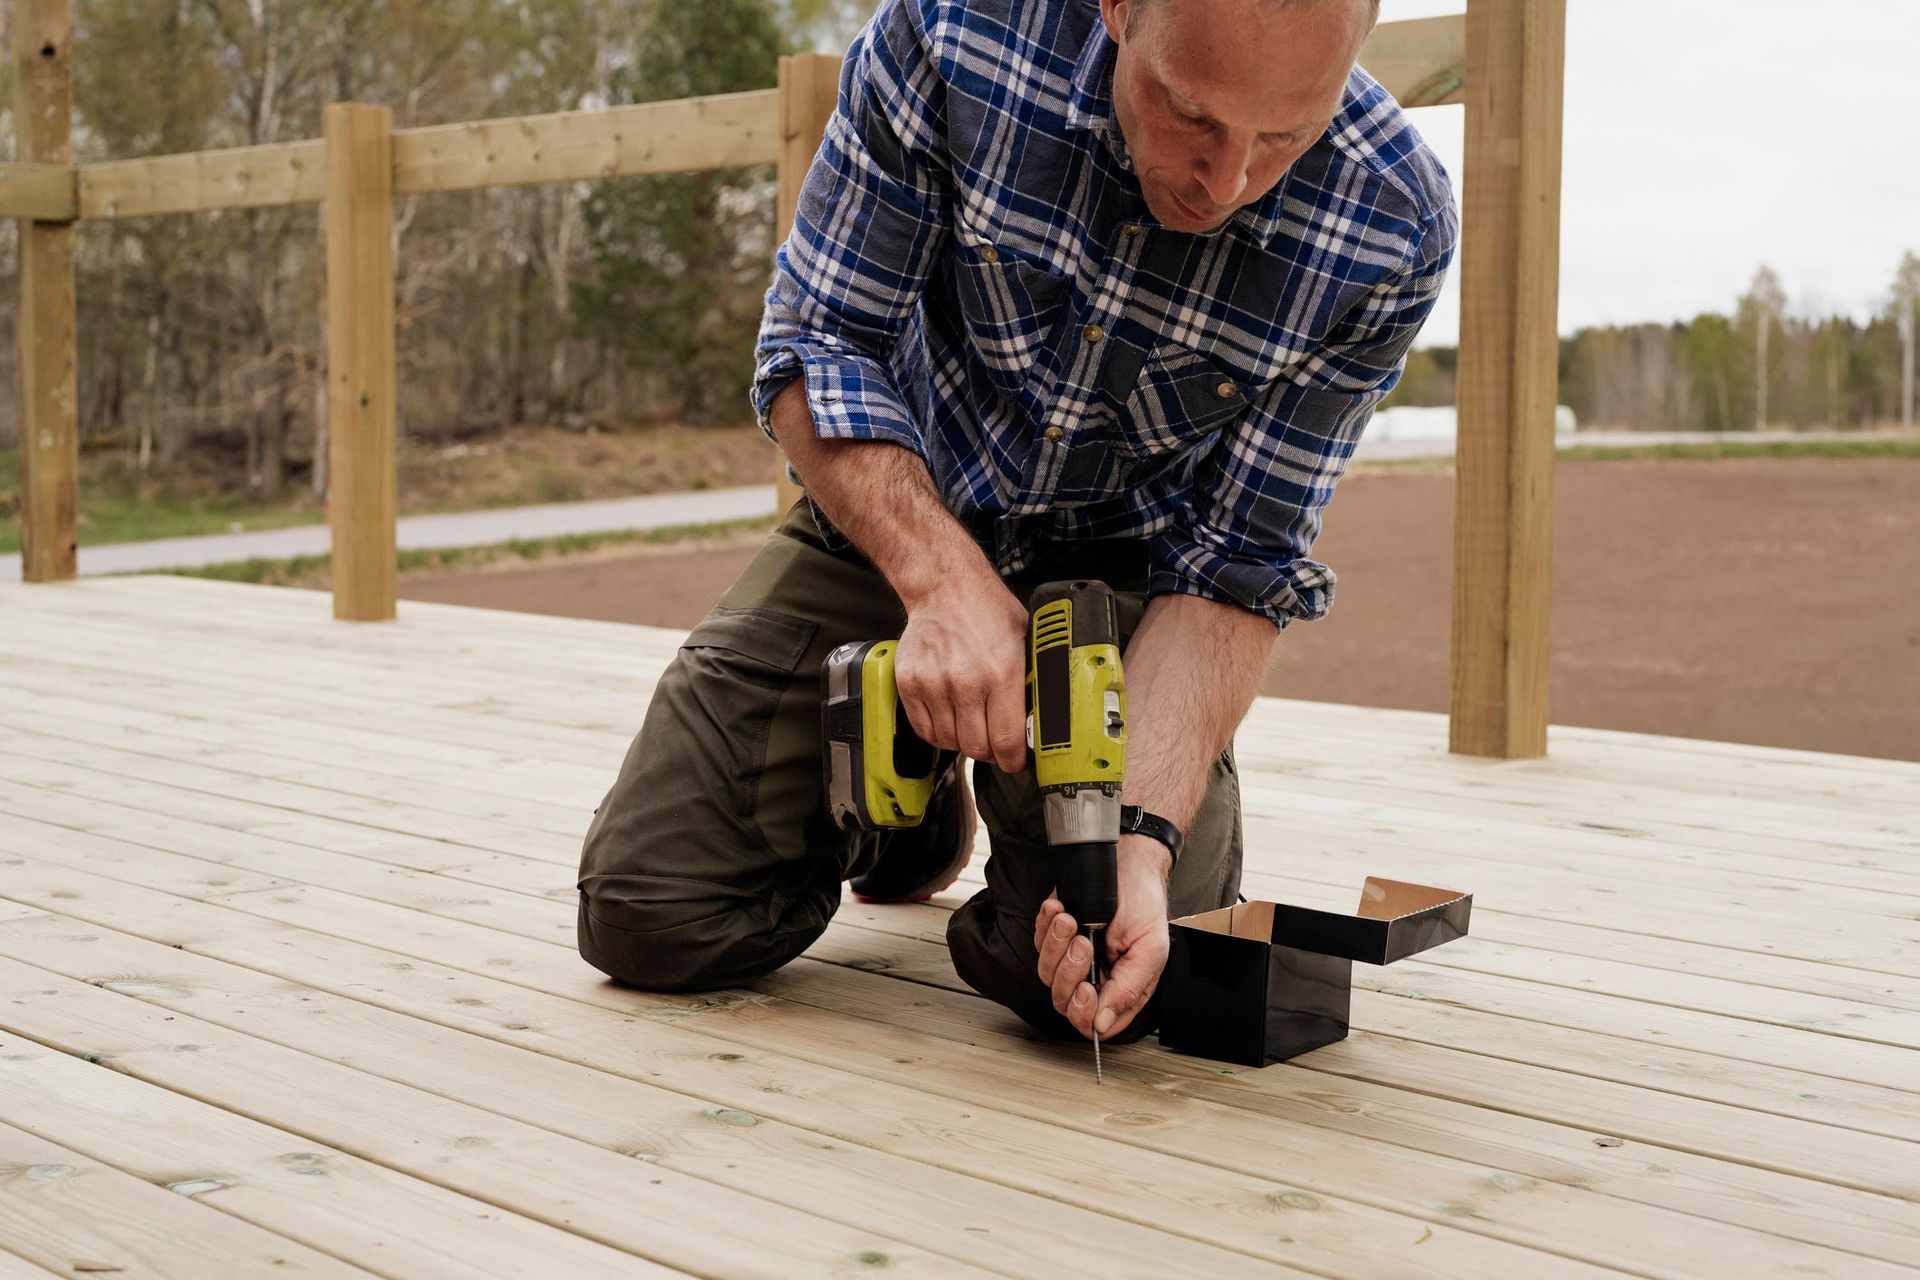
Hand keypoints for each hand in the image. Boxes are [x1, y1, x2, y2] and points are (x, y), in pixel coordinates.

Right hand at [894, 570, 1028, 773]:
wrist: (944, 587)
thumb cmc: (986, 610)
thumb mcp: (1024, 640)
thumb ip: (1031, 679)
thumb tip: (1042, 715)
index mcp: (1000, 673)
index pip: (1006, 741)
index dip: (1013, 761)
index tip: (1015, 762)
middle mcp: (966, 682)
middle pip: (976, 747)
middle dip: (989, 751)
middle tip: (993, 741)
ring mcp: (934, 684)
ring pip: (949, 742)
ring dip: (962, 742)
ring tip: (971, 725)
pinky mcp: (910, 684)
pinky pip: (924, 730)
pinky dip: (937, 733)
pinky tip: (949, 720)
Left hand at [1032, 837, 1170, 1039]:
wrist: (1129, 862)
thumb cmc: (1144, 904)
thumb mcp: (1150, 950)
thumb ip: (1129, 991)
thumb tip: (1101, 1024)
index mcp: (1120, 989)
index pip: (1094, 1023)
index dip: (1084, 1014)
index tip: (1087, 989)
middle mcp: (1094, 977)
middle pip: (1064, 1001)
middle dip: (1069, 972)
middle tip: (1084, 942)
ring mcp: (1072, 958)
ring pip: (1047, 973)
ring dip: (1056, 945)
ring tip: (1072, 920)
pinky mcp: (1055, 935)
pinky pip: (1038, 941)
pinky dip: (1046, 924)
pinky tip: (1060, 909)